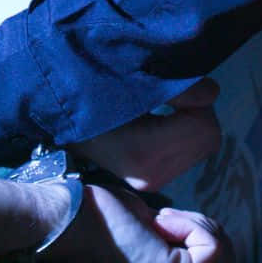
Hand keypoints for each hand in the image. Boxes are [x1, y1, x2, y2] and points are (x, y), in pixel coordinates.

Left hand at [51, 180, 236, 262]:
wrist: (66, 220)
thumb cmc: (98, 218)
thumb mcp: (149, 237)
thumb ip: (177, 248)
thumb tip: (208, 240)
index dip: (202, 241)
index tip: (161, 228)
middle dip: (208, 235)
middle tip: (167, 224)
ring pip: (225, 258)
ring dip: (200, 228)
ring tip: (162, 224)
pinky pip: (213, 247)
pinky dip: (193, 225)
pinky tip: (159, 224)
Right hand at [71, 76, 220, 190]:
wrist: (49, 116)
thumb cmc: (85, 90)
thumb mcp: (126, 80)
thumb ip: (174, 86)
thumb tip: (212, 93)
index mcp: (144, 153)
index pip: (204, 127)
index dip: (196, 100)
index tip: (170, 87)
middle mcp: (151, 176)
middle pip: (208, 138)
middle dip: (197, 111)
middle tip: (171, 94)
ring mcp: (151, 182)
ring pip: (201, 146)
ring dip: (190, 122)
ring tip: (161, 107)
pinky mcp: (150, 180)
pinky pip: (187, 152)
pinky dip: (182, 132)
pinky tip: (157, 121)